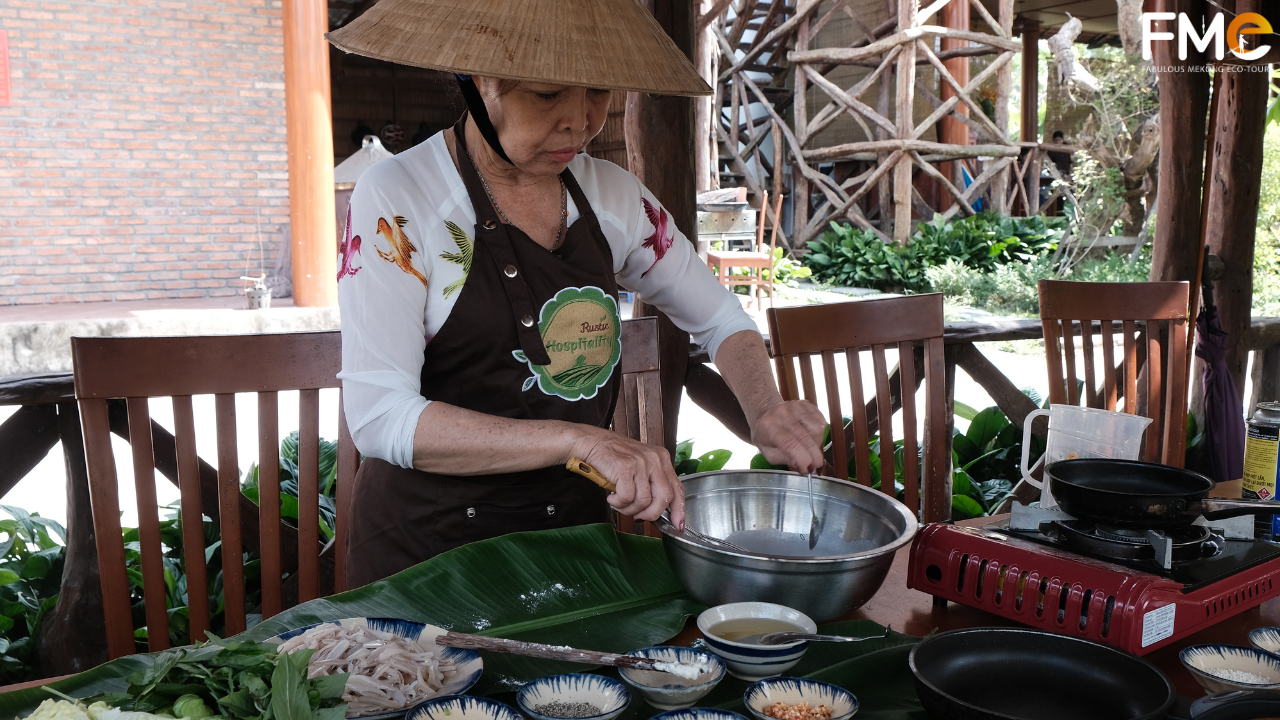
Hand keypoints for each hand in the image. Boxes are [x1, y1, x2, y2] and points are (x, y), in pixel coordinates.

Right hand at [569, 428, 685, 528]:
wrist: (591, 442)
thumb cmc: (613, 458)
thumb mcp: (640, 466)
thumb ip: (652, 484)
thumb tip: (658, 511)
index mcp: (661, 458)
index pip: (677, 488)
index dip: (679, 509)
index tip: (678, 525)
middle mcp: (654, 458)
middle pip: (664, 498)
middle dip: (651, 514)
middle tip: (639, 516)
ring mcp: (640, 462)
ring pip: (644, 501)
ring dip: (629, 509)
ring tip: (620, 503)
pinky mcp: (625, 467)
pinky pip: (627, 497)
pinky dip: (618, 503)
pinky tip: (612, 497)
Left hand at [752, 400, 825, 473]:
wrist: (765, 412)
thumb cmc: (766, 435)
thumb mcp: (769, 453)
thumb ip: (786, 459)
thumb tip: (804, 467)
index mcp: (768, 426)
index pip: (789, 443)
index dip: (802, 458)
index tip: (808, 469)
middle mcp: (782, 413)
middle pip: (805, 437)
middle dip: (814, 456)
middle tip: (816, 466)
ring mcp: (795, 406)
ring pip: (817, 429)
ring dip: (817, 444)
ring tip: (810, 449)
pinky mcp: (805, 404)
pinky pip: (820, 421)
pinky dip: (819, 434)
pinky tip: (811, 438)